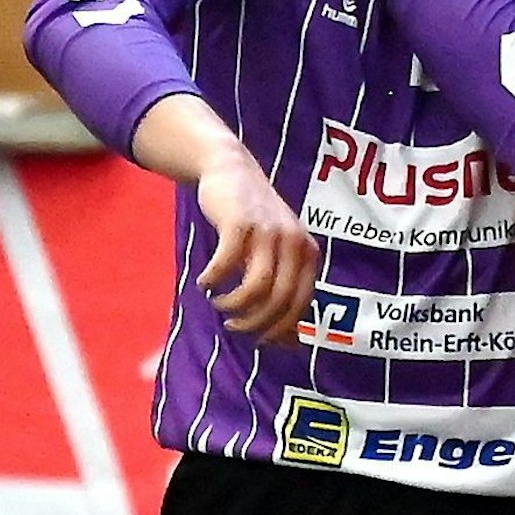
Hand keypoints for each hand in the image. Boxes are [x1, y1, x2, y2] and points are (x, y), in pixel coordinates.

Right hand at [195, 149, 320, 345]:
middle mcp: (295, 243)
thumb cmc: (255, 223)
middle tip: (233, 325)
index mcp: (308, 254)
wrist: (233, 170)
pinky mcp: (240, 223)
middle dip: (253, 322)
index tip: (257, 339)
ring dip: (234, 304)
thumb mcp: (277, 255)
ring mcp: (269, 231)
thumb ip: (286, 294)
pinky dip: (214, 280)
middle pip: (279, 300)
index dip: (278, 328)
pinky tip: (205, 282)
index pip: (300, 305)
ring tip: (219, 302)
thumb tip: (292, 344)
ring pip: (256, 287)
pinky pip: (227, 264)